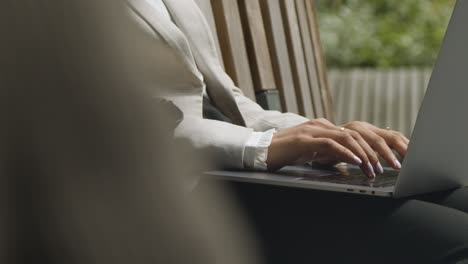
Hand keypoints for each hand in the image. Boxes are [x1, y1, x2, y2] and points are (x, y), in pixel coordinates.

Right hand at [266, 119, 408, 177]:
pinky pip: (330, 144)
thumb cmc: (286, 153)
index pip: (356, 134)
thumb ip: (330, 152)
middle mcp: (322, 125)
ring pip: (347, 138)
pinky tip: (356, 162)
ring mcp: (313, 130)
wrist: (262, 150)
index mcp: (325, 128)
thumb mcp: (313, 152)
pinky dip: (346, 153)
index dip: (374, 146)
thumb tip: (349, 161)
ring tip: (374, 169)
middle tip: (389, 166)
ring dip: (364, 155)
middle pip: (357, 134)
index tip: (387, 161)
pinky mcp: (305, 139)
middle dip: (376, 151)